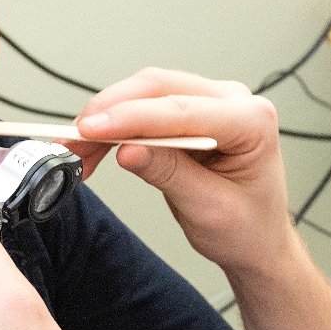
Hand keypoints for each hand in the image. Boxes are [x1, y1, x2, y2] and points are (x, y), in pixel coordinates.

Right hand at [74, 69, 294, 275]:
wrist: (257, 240)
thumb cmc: (248, 229)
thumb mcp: (209, 209)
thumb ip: (169, 174)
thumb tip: (127, 149)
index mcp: (252, 121)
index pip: (181, 109)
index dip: (131, 118)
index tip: (91, 129)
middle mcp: (233, 101)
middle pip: (159, 88)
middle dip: (110, 112)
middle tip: (73, 138)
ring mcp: (211, 102)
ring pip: (146, 93)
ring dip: (107, 118)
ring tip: (76, 149)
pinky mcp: (189, 112)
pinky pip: (145, 107)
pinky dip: (115, 126)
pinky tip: (94, 146)